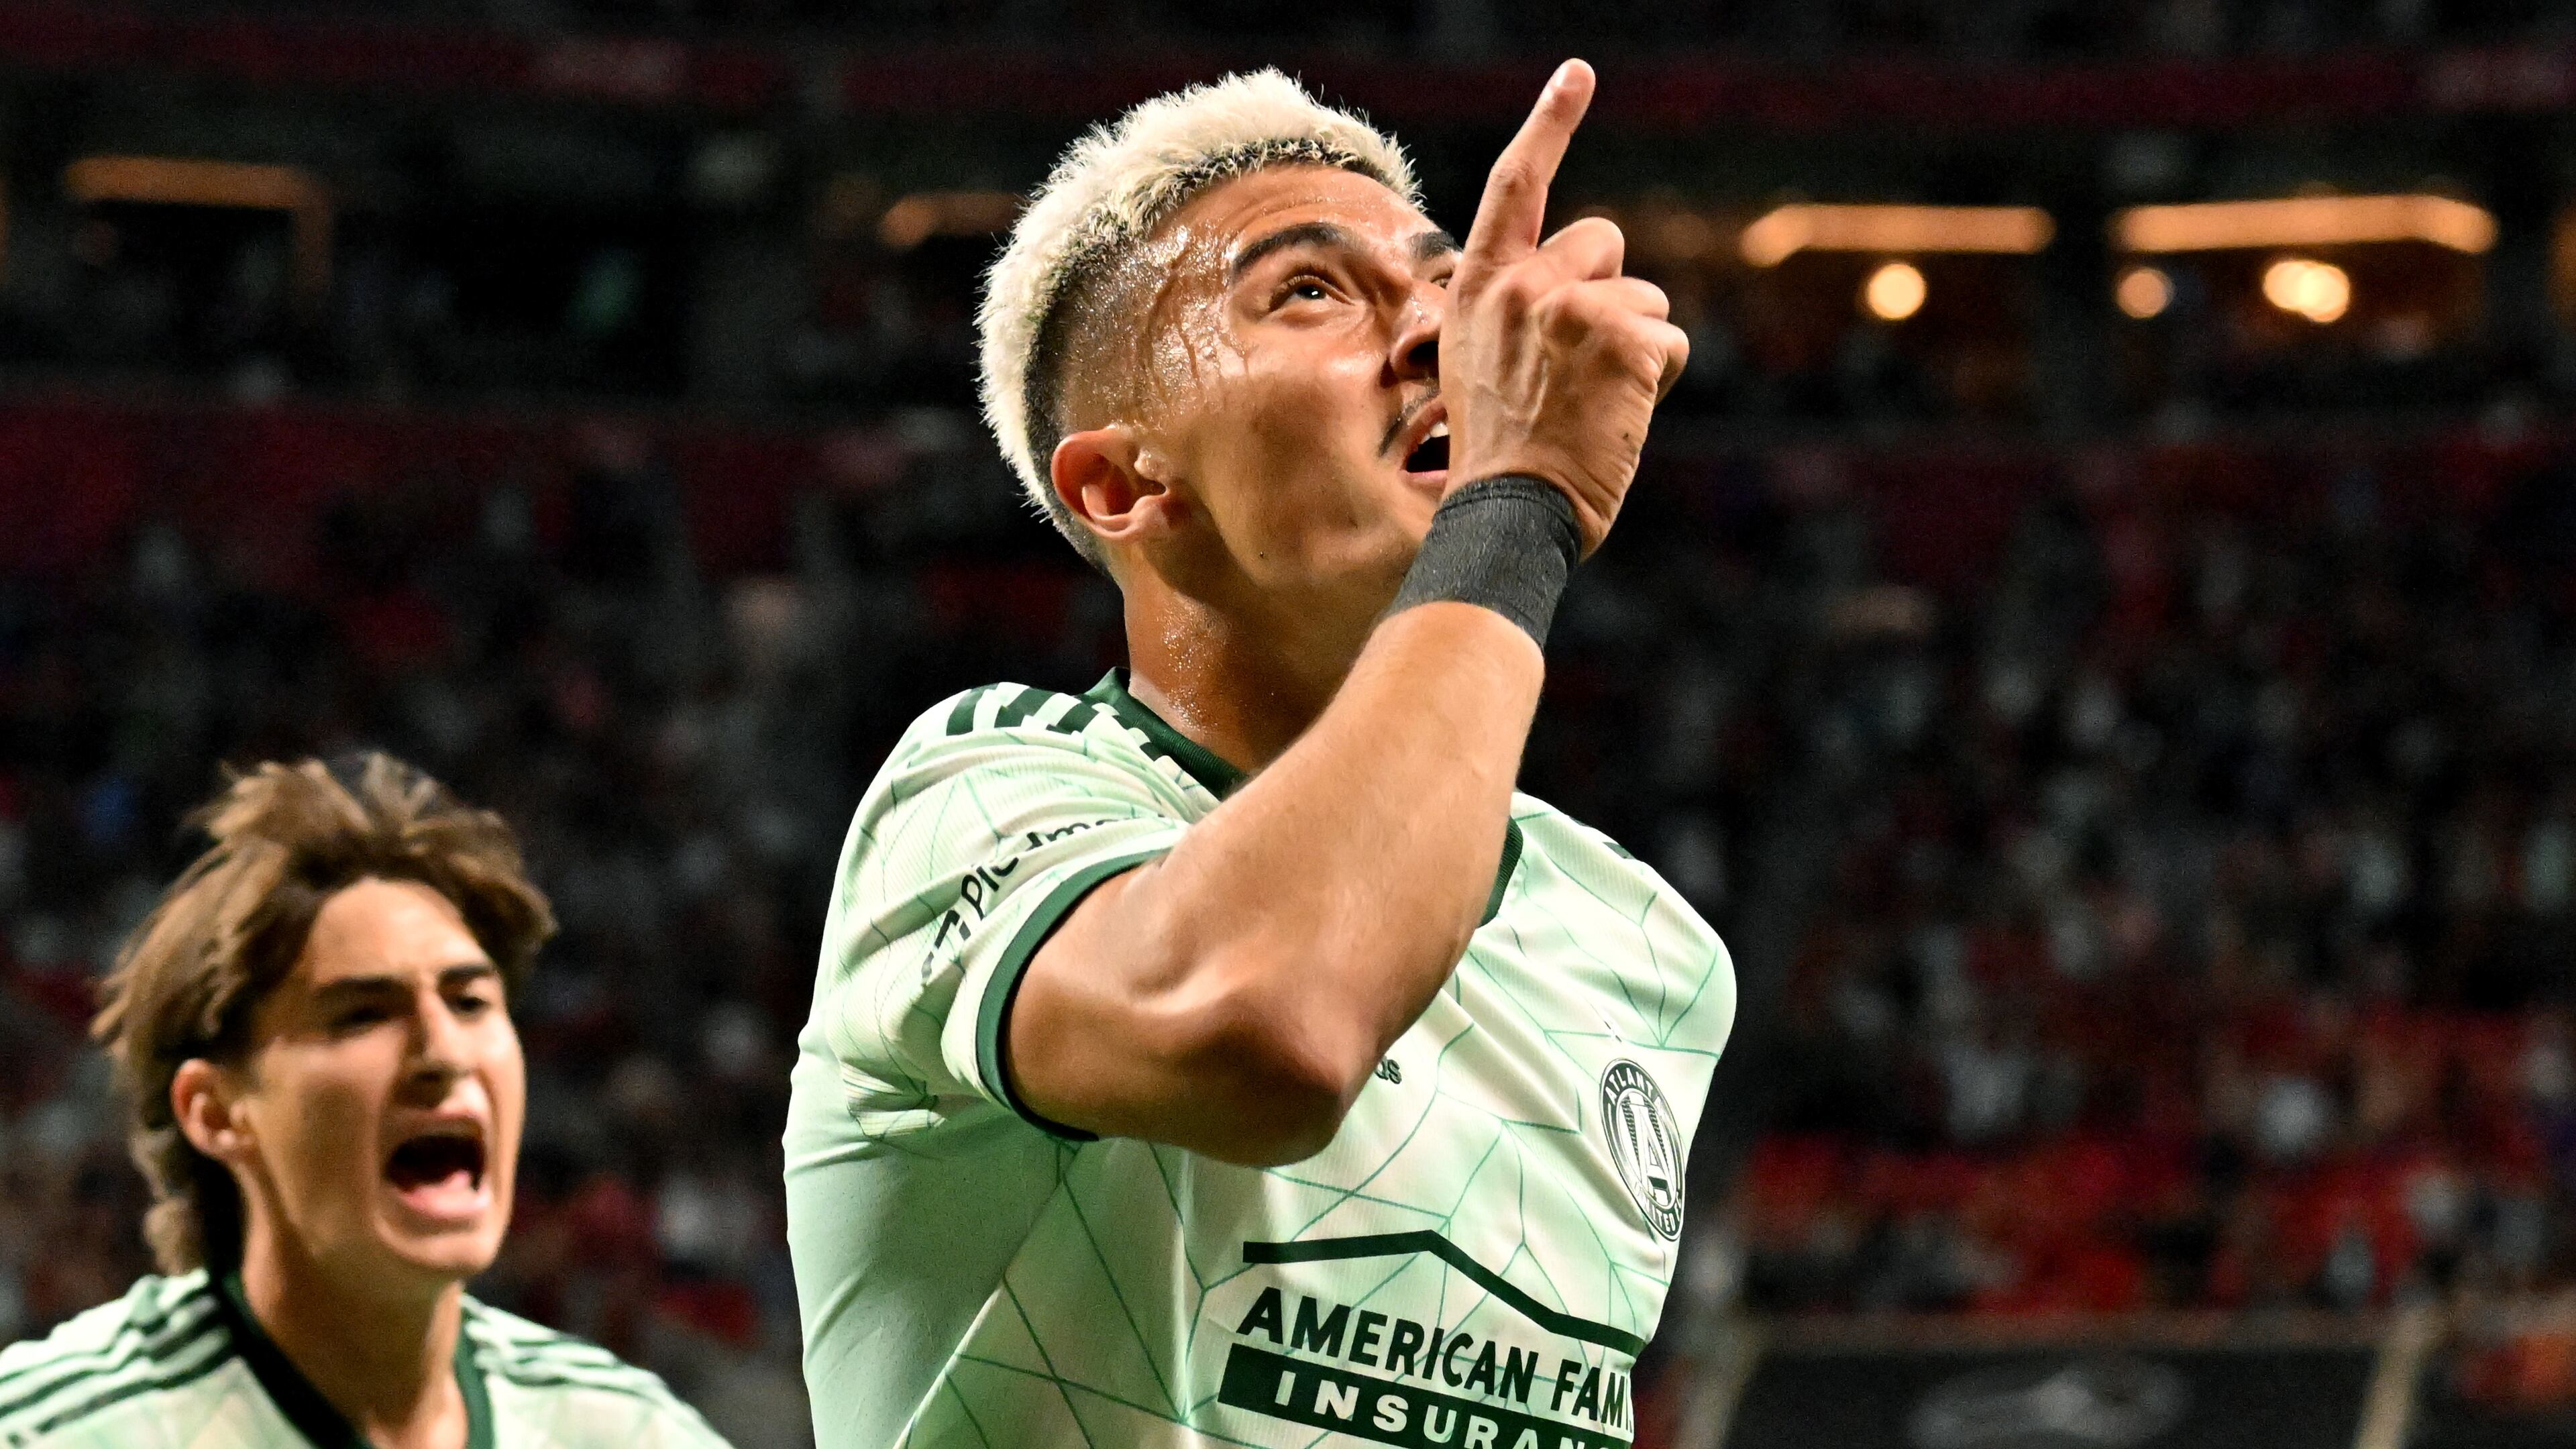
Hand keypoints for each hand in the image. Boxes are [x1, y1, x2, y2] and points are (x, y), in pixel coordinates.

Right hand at [1440, 60, 1689, 557]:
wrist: (1508, 515)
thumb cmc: (1501, 460)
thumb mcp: (1482, 368)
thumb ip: (1516, 314)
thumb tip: (1579, 292)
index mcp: (1480, 287)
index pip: (1517, 186)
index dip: (1550, 123)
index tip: (1579, 74)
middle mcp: (1523, 284)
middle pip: (1605, 243)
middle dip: (1612, 293)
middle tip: (1581, 368)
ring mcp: (1573, 307)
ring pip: (1645, 300)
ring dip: (1637, 350)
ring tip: (1593, 406)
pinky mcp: (1622, 339)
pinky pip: (1670, 342)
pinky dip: (1657, 382)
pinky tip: (1617, 417)